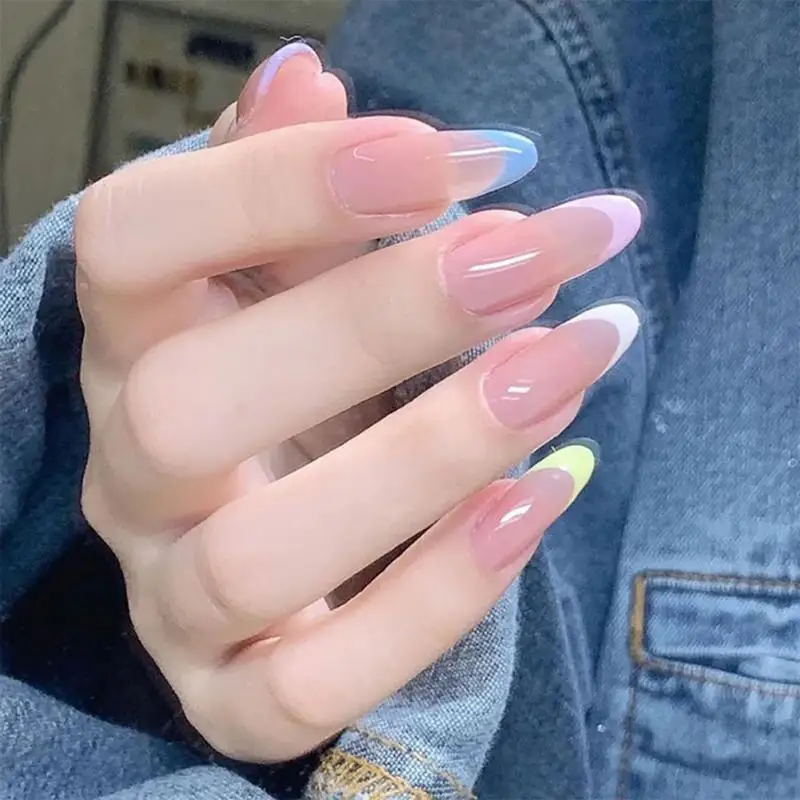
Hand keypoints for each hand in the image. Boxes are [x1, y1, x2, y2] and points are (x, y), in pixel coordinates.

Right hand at [76, 44, 642, 761]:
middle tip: (538, 257)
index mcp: (129, 342)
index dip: (279, 187)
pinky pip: (309, 685)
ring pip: (257, 556)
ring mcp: (171, 597)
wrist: (302, 520)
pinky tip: (543, 497)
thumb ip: (293, 185)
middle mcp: (129, 472)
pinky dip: (440, 596)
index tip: (450, 158)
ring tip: (565, 366)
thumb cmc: (302, 376)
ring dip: (432, 457)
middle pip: (191, 404)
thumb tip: (307, 77)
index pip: (131, 240)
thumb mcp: (291, 272)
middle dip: (382, 320)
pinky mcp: (232, 694)